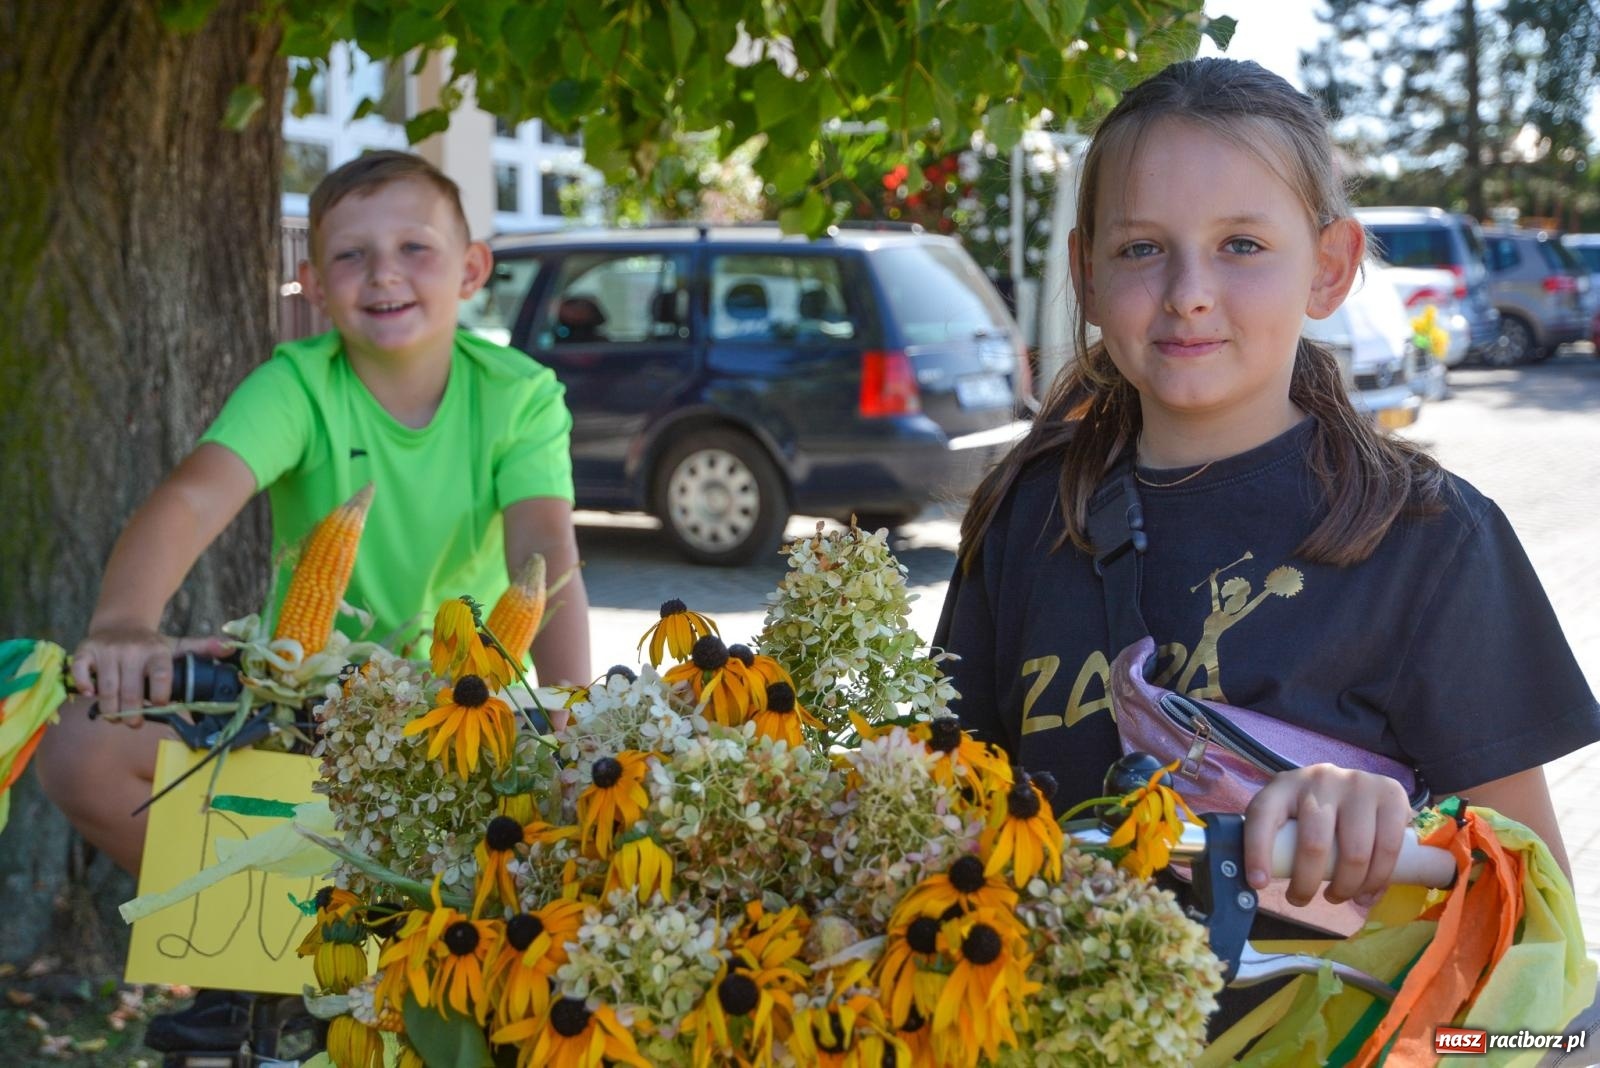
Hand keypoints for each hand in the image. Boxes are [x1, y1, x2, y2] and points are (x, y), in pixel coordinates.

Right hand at [70, 627, 229, 726]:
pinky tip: (90, 697)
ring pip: (107, 688)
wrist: (120, 624)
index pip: (160, 676)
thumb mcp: (177, 645)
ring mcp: (108, 651)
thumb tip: (230, 649)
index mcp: (157, 651)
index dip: (160, 696)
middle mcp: (132, 650)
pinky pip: (80, 672)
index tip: (160, 707)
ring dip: (111, 709)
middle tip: (134, 723)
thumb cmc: (151, 645)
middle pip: (131, 690)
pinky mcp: (86, 651)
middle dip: (133, 713)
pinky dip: (83, 687)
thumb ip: (201, 649)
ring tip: (117, 719)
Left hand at [1243, 764, 1412, 907]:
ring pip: (1354, 852)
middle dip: (1306, 884)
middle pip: (1314, 844)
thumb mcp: (1290, 817)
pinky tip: (1366, 894)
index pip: (1263, 815)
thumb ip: (1279, 842)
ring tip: (1337, 897)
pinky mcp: (1391, 793)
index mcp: (1284, 785)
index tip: (1258, 884)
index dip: (1257, 851)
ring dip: (1345, 888)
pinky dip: (1378, 881)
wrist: (1360, 787)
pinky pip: (1388, 848)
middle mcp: (1320, 779)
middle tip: (1301, 901)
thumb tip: (1259, 885)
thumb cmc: (1316, 813)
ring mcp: (1358, 784)